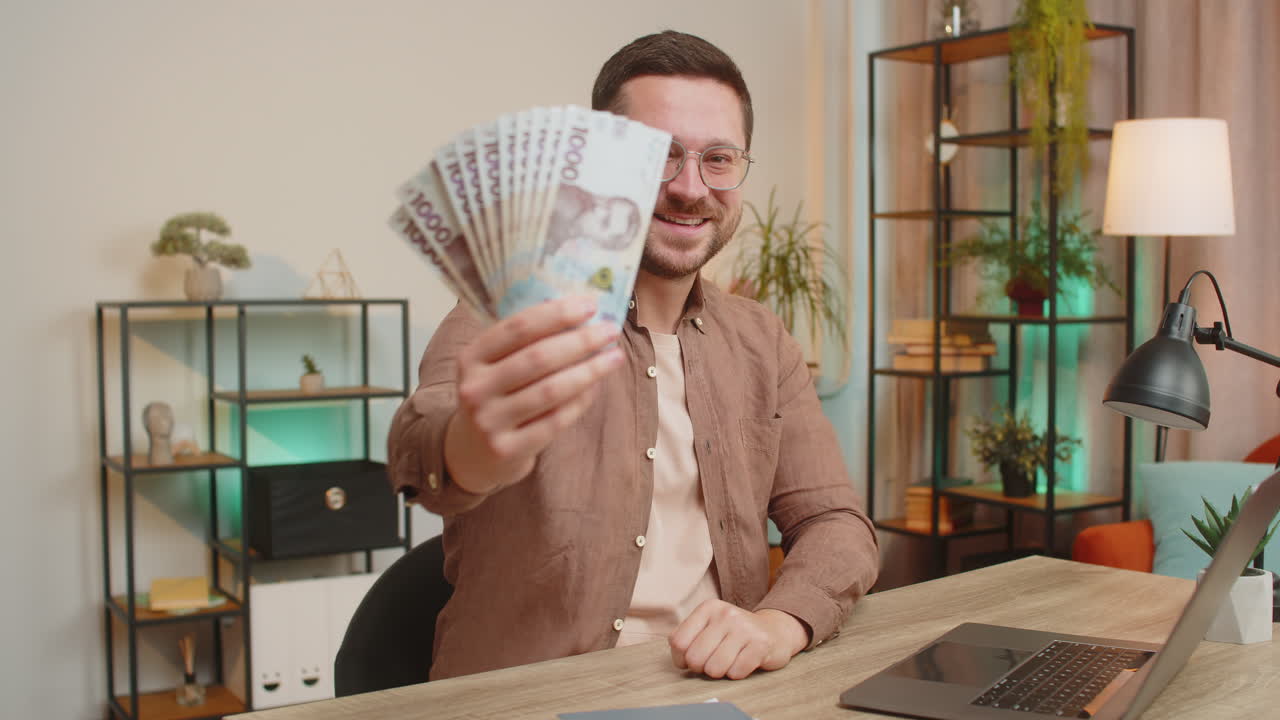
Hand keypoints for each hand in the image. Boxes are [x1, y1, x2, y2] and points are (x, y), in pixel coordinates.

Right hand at [443, 296, 623, 494]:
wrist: (475, 453)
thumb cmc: (497, 396)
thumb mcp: (494, 365)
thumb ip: (525, 341)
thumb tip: (578, 308)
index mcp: (471, 357)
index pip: (517, 327)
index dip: (556, 314)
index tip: (590, 304)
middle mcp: (475, 388)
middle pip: (538, 358)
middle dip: (580, 341)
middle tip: (610, 330)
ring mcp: (489, 421)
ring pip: (551, 390)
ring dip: (590, 370)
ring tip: (615, 357)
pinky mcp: (508, 449)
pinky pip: (556, 420)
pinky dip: (581, 400)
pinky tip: (598, 386)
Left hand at [668, 600, 808, 679]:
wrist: (774, 631)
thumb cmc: (735, 634)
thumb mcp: (710, 627)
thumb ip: (688, 638)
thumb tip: (680, 659)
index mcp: (708, 608)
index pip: (678, 642)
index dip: (681, 658)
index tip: (693, 659)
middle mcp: (725, 614)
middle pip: (695, 658)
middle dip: (701, 668)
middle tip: (713, 662)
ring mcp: (744, 627)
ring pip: (714, 668)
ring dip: (720, 672)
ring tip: (729, 661)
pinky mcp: (761, 644)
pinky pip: (736, 673)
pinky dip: (737, 673)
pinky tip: (743, 662)